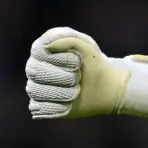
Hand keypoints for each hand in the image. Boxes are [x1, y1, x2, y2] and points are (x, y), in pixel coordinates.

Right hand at [25, 27, 147, 119]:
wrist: (113, 85)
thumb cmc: (101, 63)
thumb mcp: (87, 46)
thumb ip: (67, 38)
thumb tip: (47, 43)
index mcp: (43, 52)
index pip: (35, 56)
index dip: (56, 62)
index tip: (77, 65)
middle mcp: (38, 70)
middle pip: (34, 75)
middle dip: (59, 78)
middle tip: (79, 80)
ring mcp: (40, 89)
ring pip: (35, 92)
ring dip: (58, 93)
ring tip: (77, 91)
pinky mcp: (47, 107)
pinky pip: (38, 109)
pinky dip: (55, 108)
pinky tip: (72, 104)